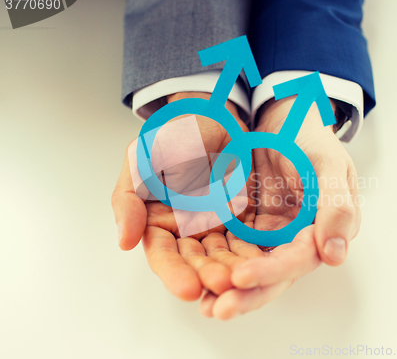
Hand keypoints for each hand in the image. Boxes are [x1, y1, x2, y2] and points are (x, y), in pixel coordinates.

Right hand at [111, 92, 257, 299]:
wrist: (210, 119)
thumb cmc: (170, 138)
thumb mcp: (140, 163)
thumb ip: (129, 201)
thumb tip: (124, 242)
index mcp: (158, 223)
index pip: (163, 254)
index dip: (174, 273)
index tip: (188, 288)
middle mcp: (186, 231)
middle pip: (195, 261)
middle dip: (207, 275)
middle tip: (221, 284)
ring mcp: (215, 226)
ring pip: (223, 255)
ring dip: (232, 270)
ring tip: (242, 280)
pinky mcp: (241, 218)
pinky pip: (247, 239)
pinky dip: (253, 253)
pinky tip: (261, 264)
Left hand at [200, 97, 361, 318]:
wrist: (284, 122)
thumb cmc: (310, 139)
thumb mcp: (328, 164)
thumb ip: (336, 205)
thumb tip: (334, 255)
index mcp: (322, 230)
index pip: (298, 259)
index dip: (271, 272)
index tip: (241, 277)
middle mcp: (296, 240)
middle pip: (272, 275)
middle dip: (246, 294)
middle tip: (217, 308)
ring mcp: (270, 235)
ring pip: (250, 268)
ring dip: (228, 288)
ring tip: (202, 304)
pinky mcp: (248, 227)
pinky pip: (231, 249)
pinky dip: (217, 264)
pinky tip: (197, 277)